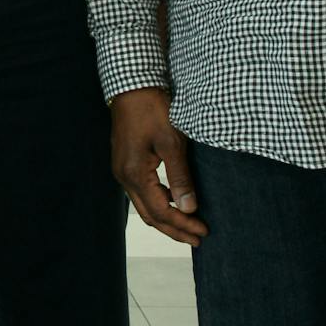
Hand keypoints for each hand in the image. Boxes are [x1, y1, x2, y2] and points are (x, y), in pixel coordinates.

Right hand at [110, 87, 205, 244]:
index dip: (183, 225)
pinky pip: (141, 192)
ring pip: (144, 206)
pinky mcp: (125, 162)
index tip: (203, 231)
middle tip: (198, 239)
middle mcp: (124, 176)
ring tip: (188, 225)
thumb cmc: (152, 109)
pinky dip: (158, 202)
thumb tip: (190, 208)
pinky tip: (174, 199)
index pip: (161, 211)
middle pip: (150, 215)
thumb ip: (180, 177)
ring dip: (166, 218)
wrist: (131, 86)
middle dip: (174, 229)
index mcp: (134, 174)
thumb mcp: (171, 142)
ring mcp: (122, 169)